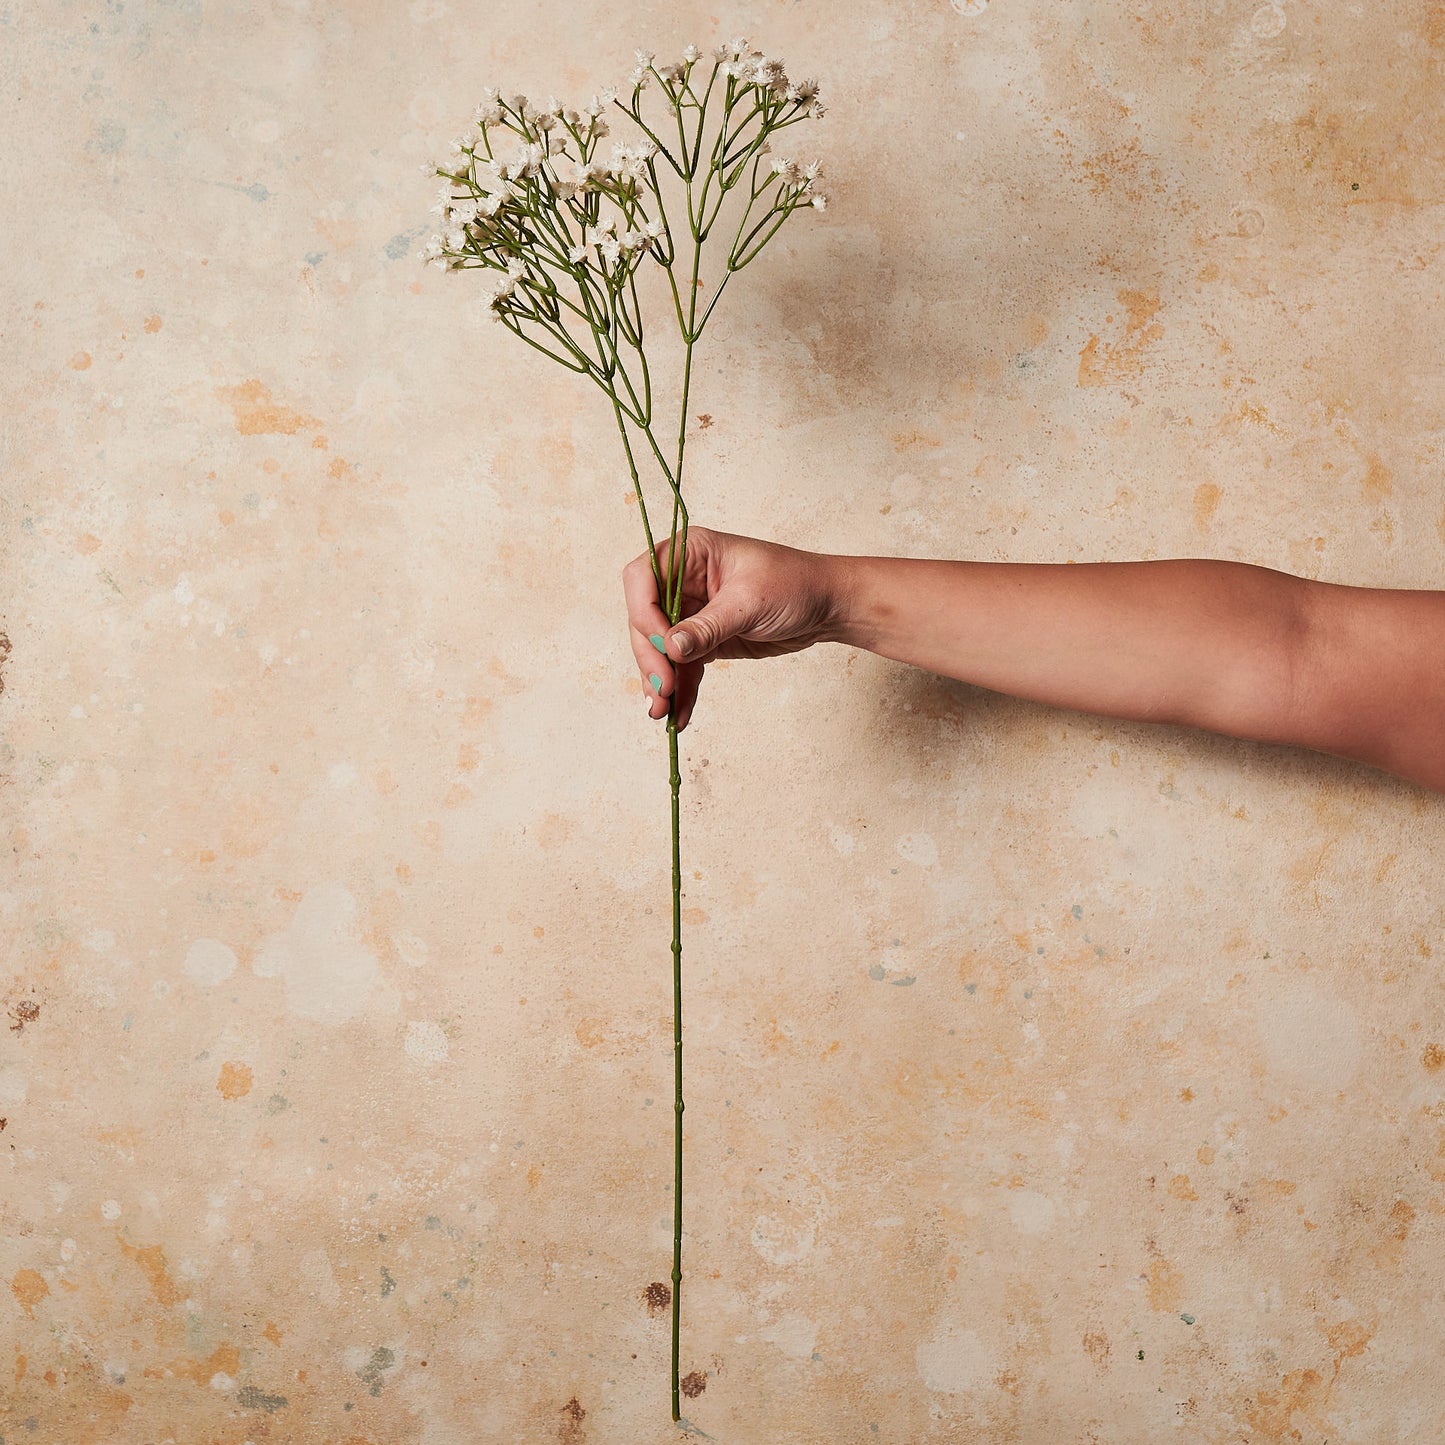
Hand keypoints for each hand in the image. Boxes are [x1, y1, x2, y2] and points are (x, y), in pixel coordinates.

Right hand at [622, 526, 844, 730]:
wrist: (827, 606)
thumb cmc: (795, 585)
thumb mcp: (750, 603)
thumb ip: (708, 626)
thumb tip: (670, 647)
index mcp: (690, 552)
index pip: (643, 577)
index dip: (643, 611)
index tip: (661, 644)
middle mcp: (683, 580)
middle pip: (645, 618)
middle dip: (651, 655)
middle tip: (663, 687)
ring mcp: (691, 612)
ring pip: (659, 648)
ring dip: (660, 680)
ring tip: (663, 712)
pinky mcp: (703, 641)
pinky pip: (682, 667)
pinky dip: (681, 690)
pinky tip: (680, 714)